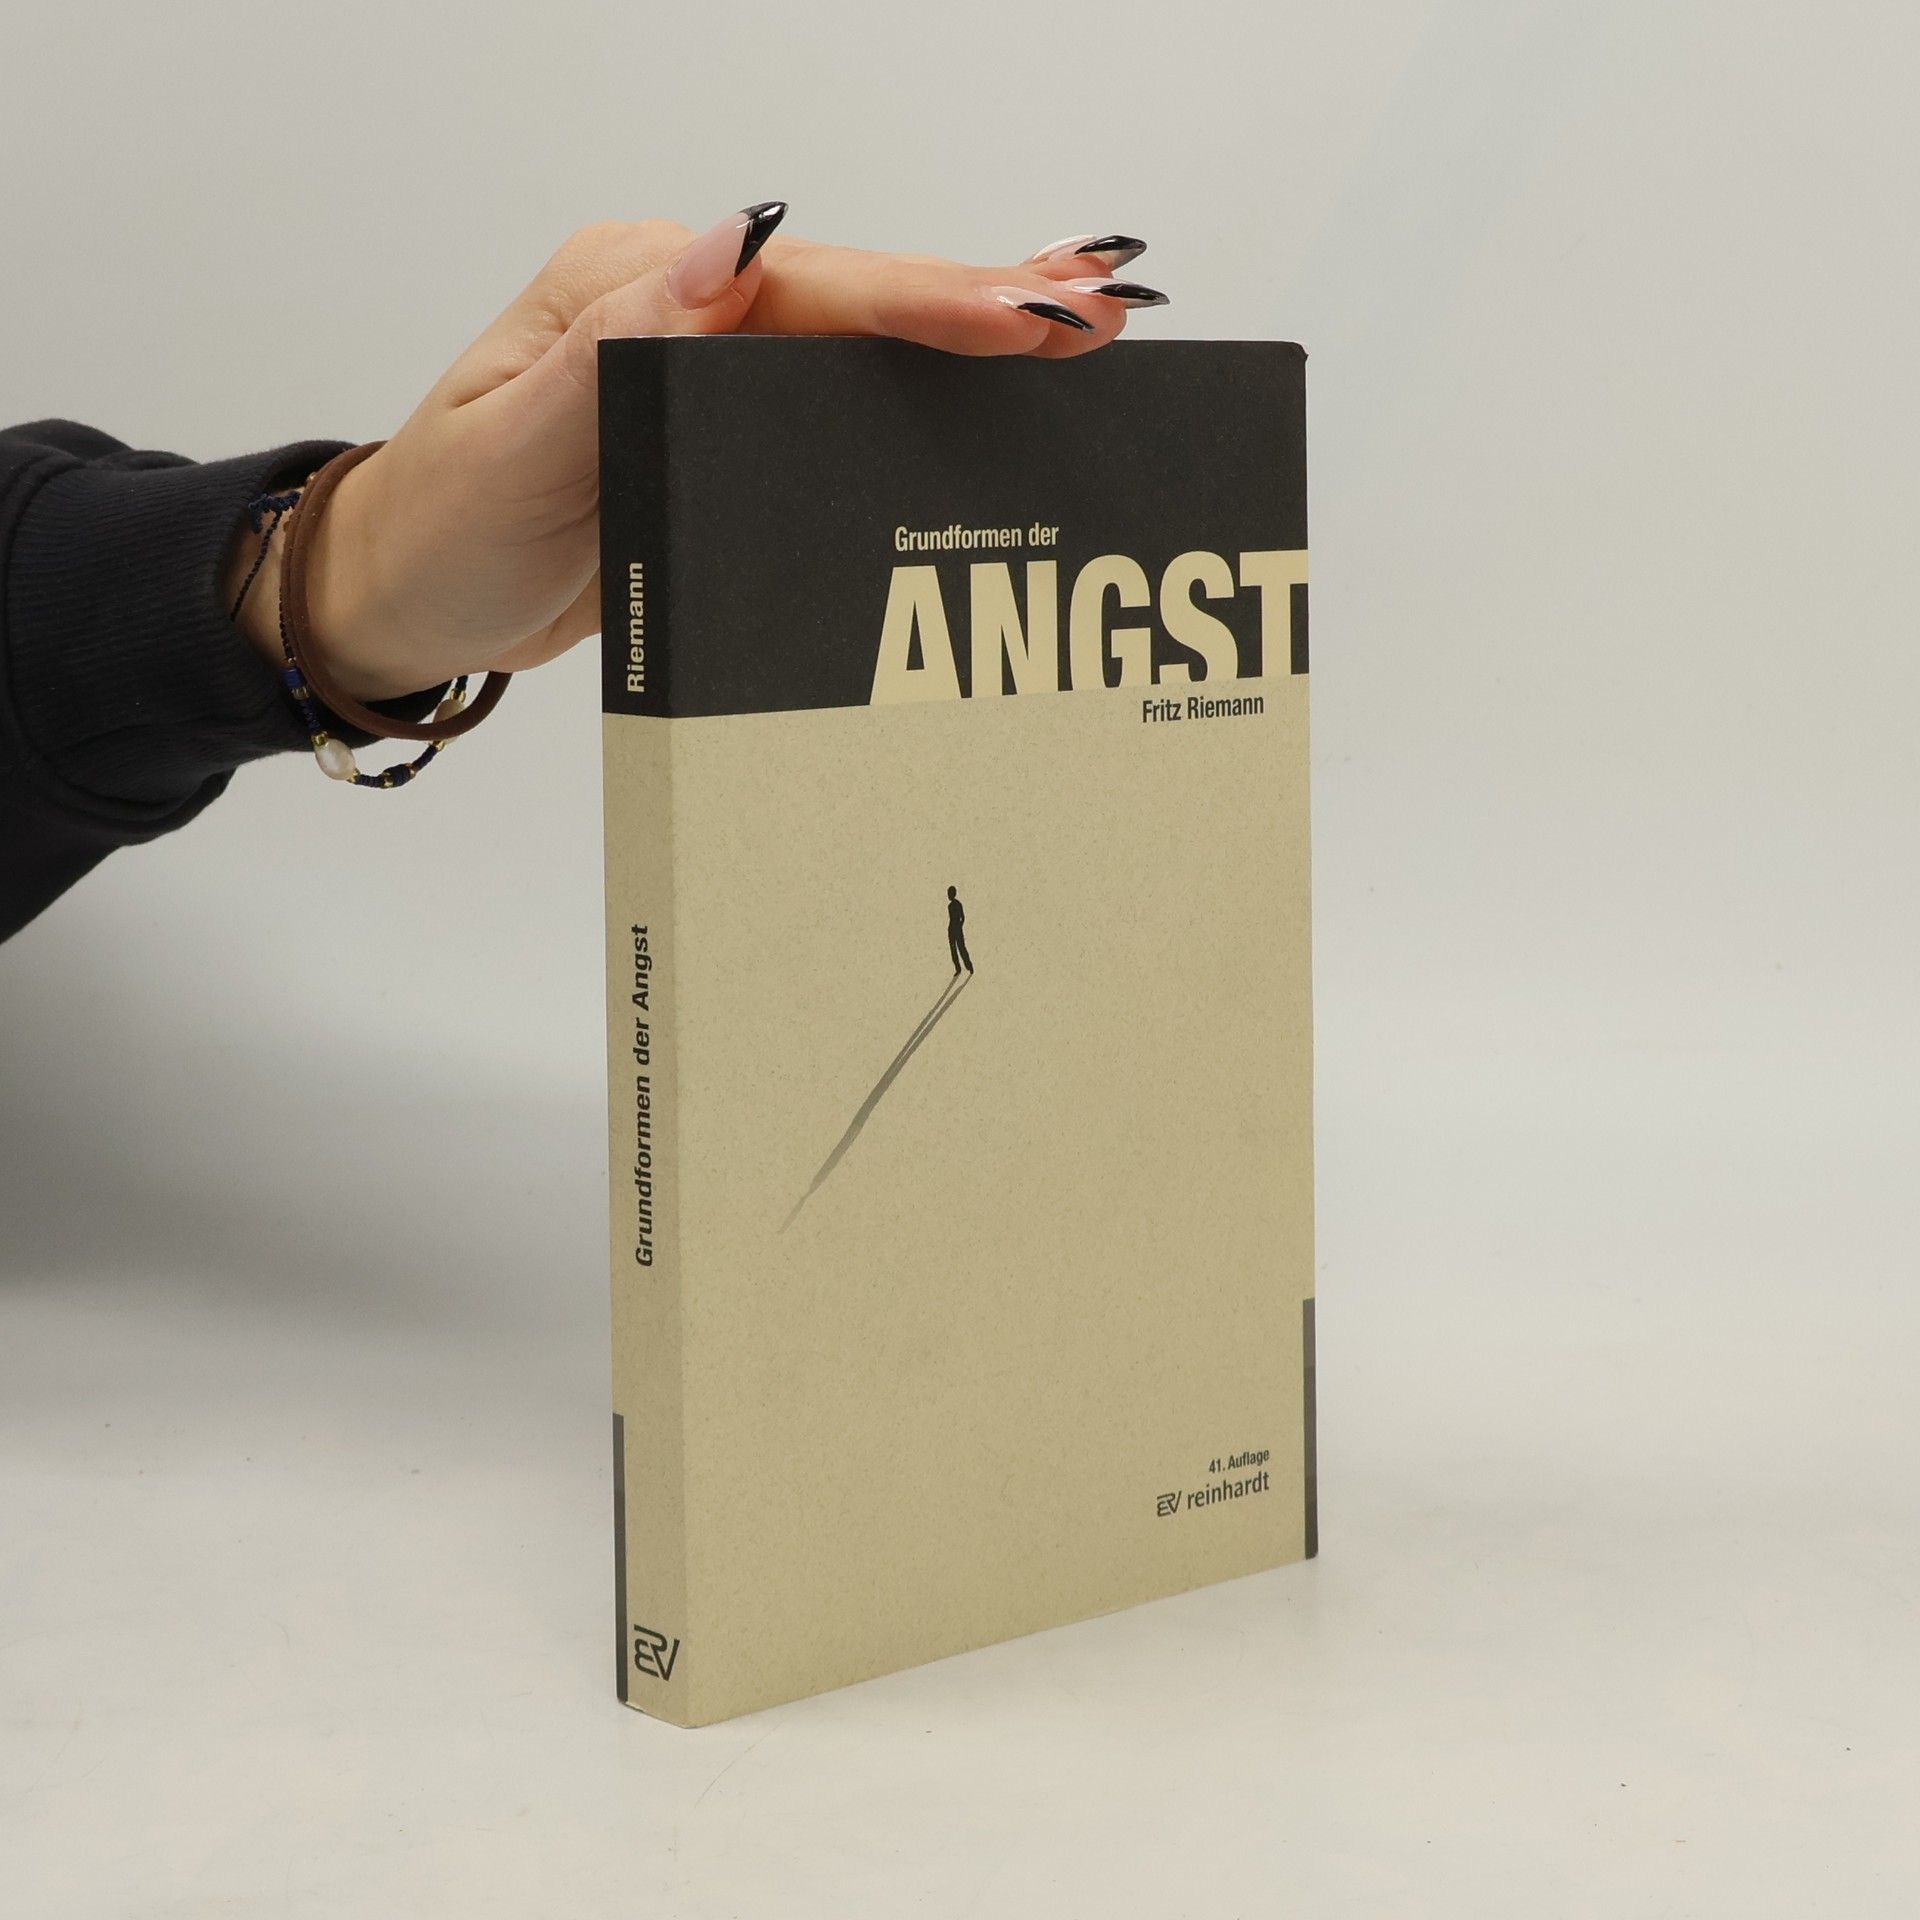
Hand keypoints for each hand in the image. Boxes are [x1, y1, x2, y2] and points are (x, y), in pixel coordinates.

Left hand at [227, 210, 1165, 702]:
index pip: (806, 286)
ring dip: (971, 333)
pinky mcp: (720, 430)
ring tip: (1083, 326)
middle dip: (984, 302)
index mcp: (631, 290)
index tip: (1028, 319)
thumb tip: (734, 243)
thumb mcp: (515, 451)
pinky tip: (988, 389)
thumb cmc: (443, 530)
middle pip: (856, 296)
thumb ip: (622, 353)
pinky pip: (835, 398)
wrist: (407, 596)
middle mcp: (678, 311)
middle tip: (1104, 307)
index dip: (926, 303)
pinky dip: (920, 387)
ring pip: (860, 341)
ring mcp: (705, 369)